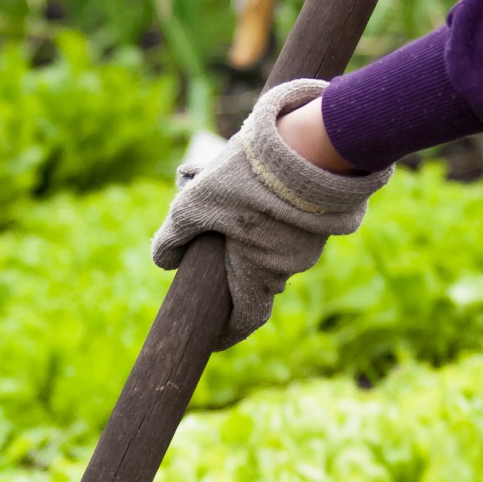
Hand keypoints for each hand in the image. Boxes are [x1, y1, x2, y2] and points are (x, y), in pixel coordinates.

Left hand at [151, 78, 388, 338]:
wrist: (307, 144)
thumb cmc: (245, 181)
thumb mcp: (191, 206)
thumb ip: (173, 238)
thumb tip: (164, 261)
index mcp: (259, 274)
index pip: (246, 320)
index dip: (227, 332)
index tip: (213, 337)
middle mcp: (289, 266)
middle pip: (252, 275)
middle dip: (225, 261)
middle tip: (204, 237)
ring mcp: (309, 241)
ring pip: (267, 244)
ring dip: (242, 228)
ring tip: (216, 185)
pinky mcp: (318, 214)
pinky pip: (285, 223)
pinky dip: (263, 211)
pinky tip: (246, 177)